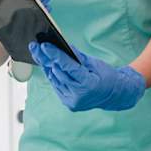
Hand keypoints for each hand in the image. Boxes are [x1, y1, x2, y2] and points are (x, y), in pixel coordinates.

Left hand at [29, 42, 145, 111]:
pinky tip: (47, 65)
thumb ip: (78, 57)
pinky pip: (57, 86)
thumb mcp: (95, 63)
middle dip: (46, 59)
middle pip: (57, 73)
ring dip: (46, 66)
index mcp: (88, 84)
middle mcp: (78, 95)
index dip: (55, 55)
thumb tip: (64, 47)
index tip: (44, 46)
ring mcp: (72, 101)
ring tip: (38, 53)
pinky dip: (52, 75)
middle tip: (35, 46)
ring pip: (55, 80)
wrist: (115, 95)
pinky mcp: (69, 103)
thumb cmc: (108, 76)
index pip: (68, 67)